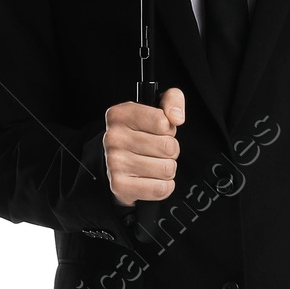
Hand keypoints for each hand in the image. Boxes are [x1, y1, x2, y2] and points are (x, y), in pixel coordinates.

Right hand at [104, 88, 184, 204]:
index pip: (162, 121)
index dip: (168, 128)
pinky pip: (160, 188)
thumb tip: (176, 117)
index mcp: (120, 115)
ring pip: (166, 168)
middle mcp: (113, 138)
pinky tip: (152, 179)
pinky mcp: (119, 185)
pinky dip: (163, 186)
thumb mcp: (157, 108)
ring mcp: (114, 162)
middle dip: (170, 150)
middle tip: (158, 150)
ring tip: (154, 164)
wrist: (119, 163)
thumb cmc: (140, 135)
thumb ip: (173, 100)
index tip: (160, 131)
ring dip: (167, 169)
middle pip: (168, 147)